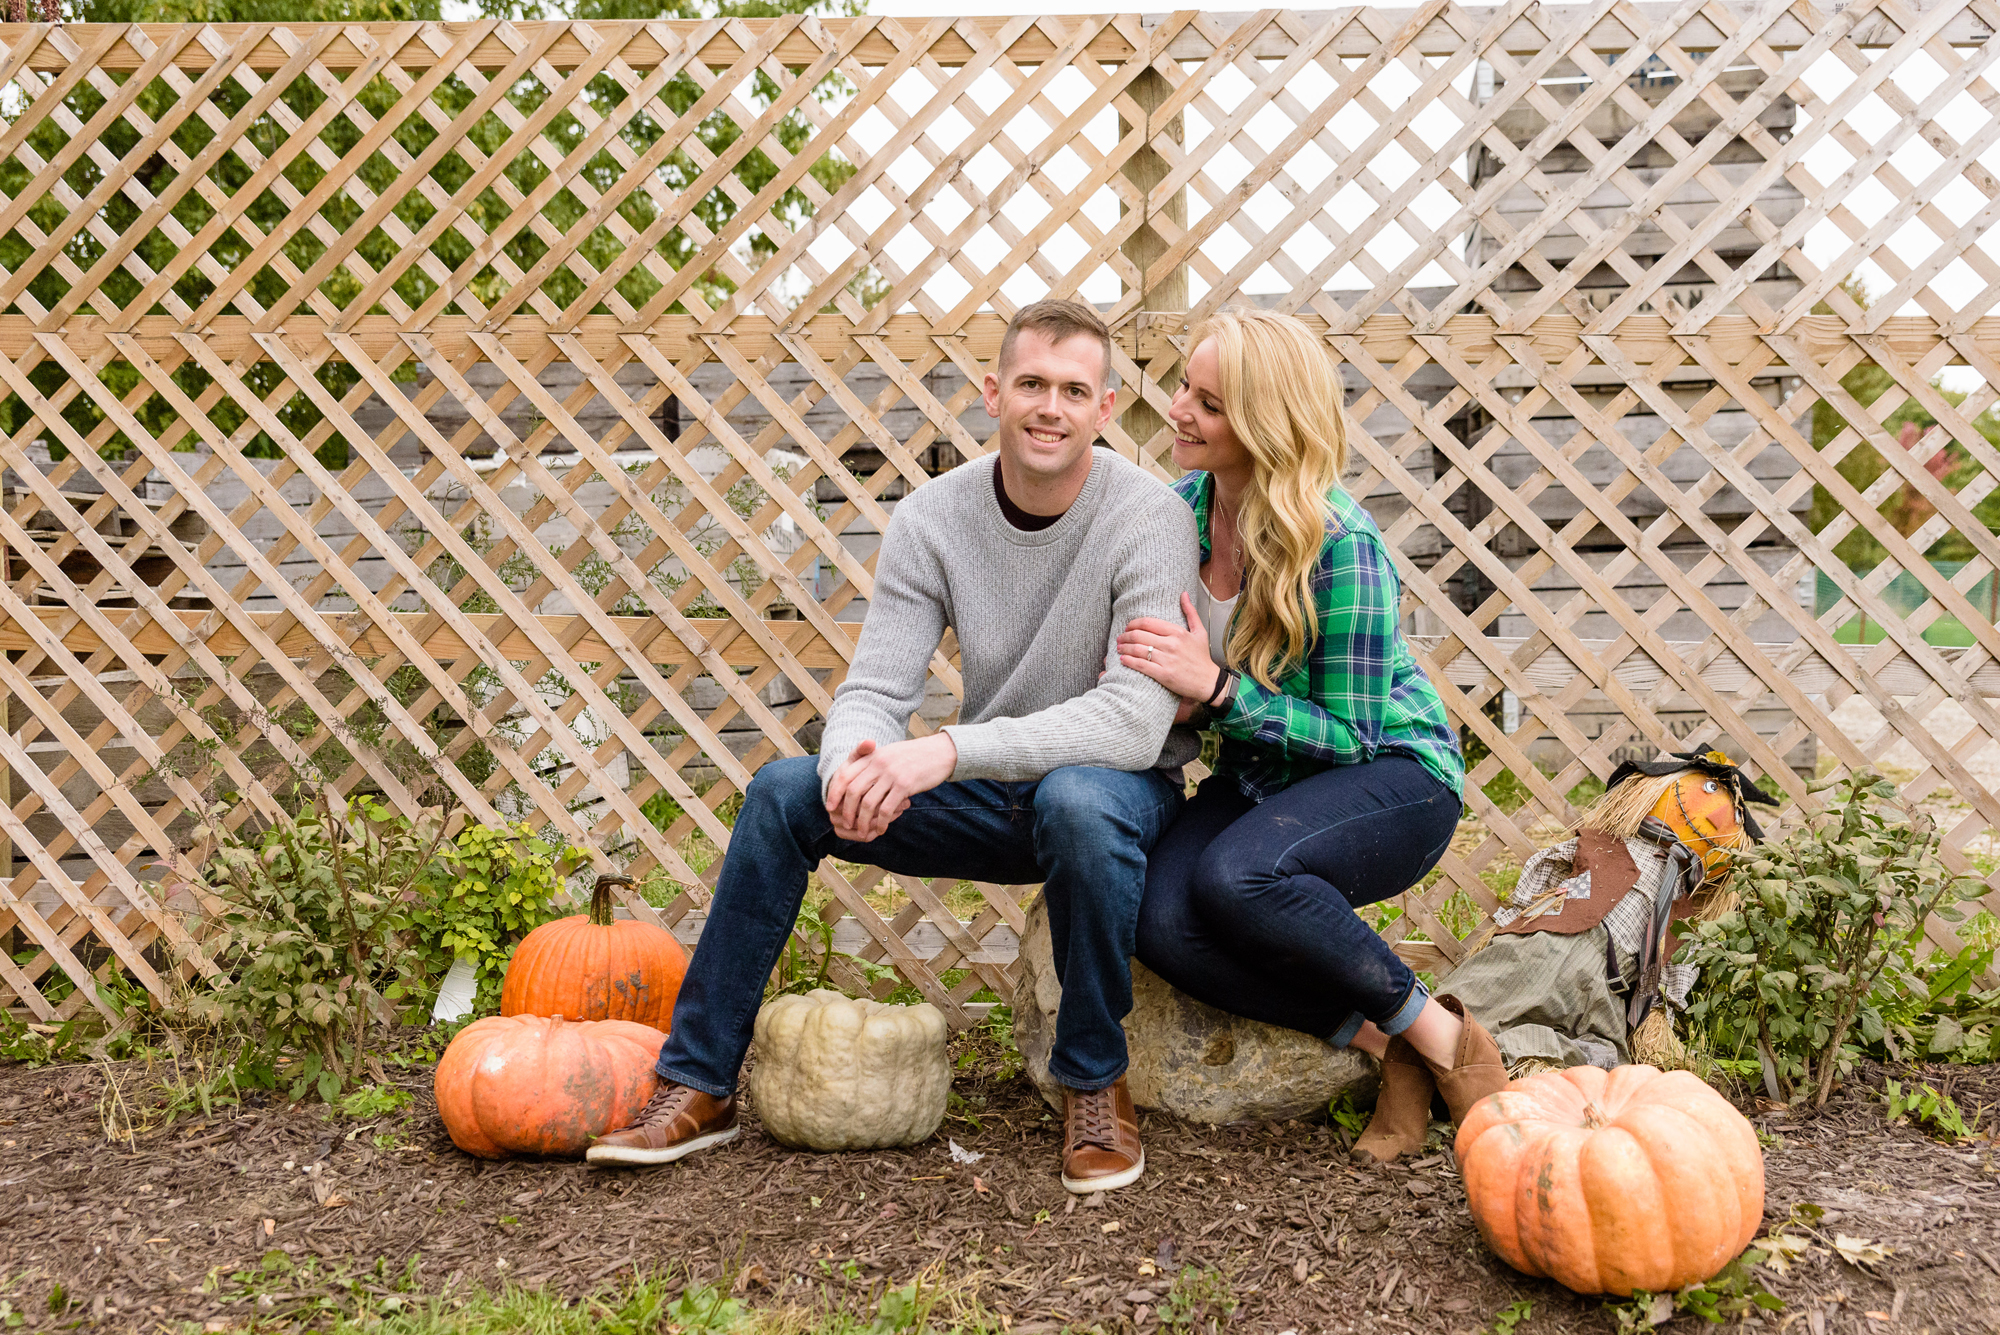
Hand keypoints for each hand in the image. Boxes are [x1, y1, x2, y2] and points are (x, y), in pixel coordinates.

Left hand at [824, 734, 956, 842]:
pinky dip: (881, 823)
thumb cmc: (915, 756)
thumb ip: (872, 764)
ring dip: (863, 821)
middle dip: (847, 811)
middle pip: (853, 791)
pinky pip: (886, 808)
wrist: (940, 752)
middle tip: (846, 824)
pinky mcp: (905, 785)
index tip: (830, 807)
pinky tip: (881, 829)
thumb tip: (856, 781)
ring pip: (868, 803)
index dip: (834, 792)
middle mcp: (879, 764)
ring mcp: (891, 774)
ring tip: (862, 832)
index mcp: (873, 756)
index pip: (844, 774)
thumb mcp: (890, 754)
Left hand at [1118, 592, 1218, 702]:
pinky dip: (1129, 661)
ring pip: (1138, 649)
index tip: (1128, 627)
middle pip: (1139, 635)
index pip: (1148, 622)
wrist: (1209, 682)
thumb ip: (1190, 612)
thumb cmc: (1202, 657)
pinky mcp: (1163, 674)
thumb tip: (1183, 594)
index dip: (1133, 624)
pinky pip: (1141, 665)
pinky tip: (1123, 659)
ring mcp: (1167, 660)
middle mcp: (1171, 644)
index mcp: (1178, 632)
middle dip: (1125, 636)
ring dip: (1124, 648)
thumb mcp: (1199, 632)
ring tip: (1119, 648)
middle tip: (1120, 638)